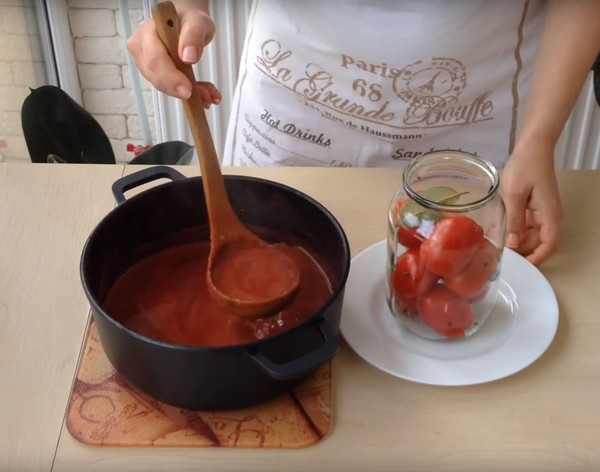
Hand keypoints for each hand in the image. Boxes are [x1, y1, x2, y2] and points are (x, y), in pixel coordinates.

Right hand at [127, 1, 220, 106]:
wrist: (187, 23)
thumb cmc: (189, 20)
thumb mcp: (198, 22)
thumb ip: (193, 35)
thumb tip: (188, 56)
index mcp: (148, 33)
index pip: (155, 60)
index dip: (170, 78)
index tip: (187, 89)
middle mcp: (142, 48)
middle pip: (156, 76)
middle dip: (180, 89)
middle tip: (204, 97)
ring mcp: (147, 62)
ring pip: (164, 86)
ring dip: (190, 93)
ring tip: (209, 94)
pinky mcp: (156, 73)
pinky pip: (172, 88)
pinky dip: (191, 93)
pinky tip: (204, 94)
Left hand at [500, 143, 562, 265]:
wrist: (532, 147)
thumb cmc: (524, 168)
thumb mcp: (514, 195)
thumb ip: (514, 220)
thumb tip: (513, 244)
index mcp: (549, 215)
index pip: (549, 245)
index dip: (536, 258)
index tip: (520, 266)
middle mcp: (549, 215)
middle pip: (538, 242)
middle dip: (522, 250)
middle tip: (499, 255)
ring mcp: (542, 211)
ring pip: (531, 234)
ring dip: (517, 240)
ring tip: (496, 245)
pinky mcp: (534, 206)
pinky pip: (527, 223)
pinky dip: (516, 228)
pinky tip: (500, 230)